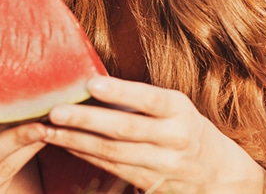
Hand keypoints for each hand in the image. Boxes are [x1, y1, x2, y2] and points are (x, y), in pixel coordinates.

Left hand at [44, 76, 263, 192]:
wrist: (218, 173)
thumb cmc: (185, 127)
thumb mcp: (174, 107)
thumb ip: (139, 99)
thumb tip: (91, 82)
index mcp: (179, 111)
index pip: (149, 99)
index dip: (120, 91)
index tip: (92, 82)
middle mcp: (173, 139)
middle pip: (125, 129)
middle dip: (86, 120)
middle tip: (55, 111)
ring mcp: (162, 165)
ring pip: (113, 153)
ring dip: (76, 141)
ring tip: (47, 130)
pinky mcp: (150, 183)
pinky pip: (112, 168)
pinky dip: (85, 155)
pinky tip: (64, 144)